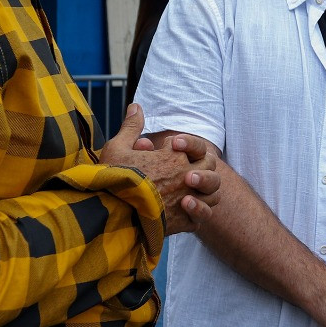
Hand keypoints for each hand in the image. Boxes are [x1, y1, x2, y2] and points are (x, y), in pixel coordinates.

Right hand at [99, 105, 220, 232]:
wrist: (112, 215)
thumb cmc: (113, 179)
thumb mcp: (117, 147)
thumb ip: (131, 126)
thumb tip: (136, 105)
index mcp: (174, 155)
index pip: (190, 144)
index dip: (178, 145)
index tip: (165, 149)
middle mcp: (187, 175)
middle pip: (209, 164)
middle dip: (200, 164)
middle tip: (183, 170)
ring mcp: (189, 199)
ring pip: (213, 193)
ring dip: (204, 191)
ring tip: (187, 192)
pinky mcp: (185, 221)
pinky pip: (201, 217)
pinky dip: (195, 214)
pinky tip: (181, 210)